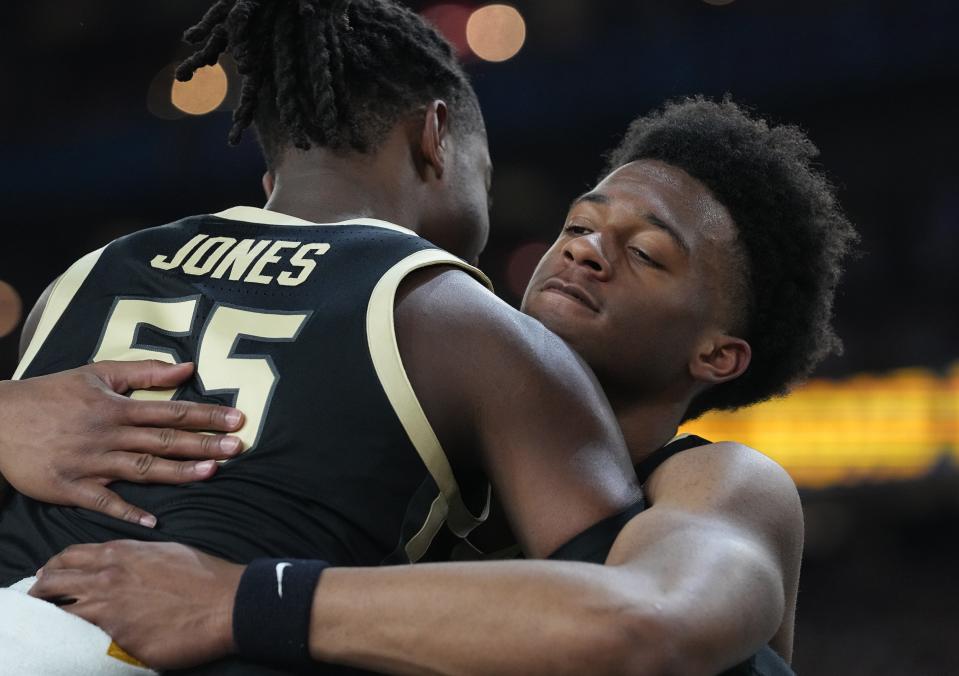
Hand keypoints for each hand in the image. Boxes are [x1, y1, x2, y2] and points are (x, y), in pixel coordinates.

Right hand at [0, 360, 243, 526]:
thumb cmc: (52, 393)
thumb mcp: (97, 372)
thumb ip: (144, 372)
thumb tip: (188, 368)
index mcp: (116, 407)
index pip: (171, 411)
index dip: (206, 415)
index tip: (237, 419)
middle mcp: (107, 434)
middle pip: (163, 440)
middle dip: (203, 443)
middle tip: (238, 447)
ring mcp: (89, 462)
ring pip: (141, 468)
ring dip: (177, 472)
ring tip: (212, 472)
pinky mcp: (69, 487)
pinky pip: (102, 502)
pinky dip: (126, 511)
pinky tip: (153, 521)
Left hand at [29, 540, 241, 669]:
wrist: (226, 603)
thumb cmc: (203, 575)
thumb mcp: (164, 552)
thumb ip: (133, 557)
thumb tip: (118, 566)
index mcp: (118, 554)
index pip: (67, 557)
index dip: (54, 567)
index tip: (52, 577)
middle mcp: (105, 579)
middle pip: (51, 584)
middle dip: (41, 593)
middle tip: (42, 602)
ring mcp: (108, 612)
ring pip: (59, 615)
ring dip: (54, 620)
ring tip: (57, 626)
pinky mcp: (117, 640)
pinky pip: (84, 642)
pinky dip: (79, 642)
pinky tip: (83, 644)